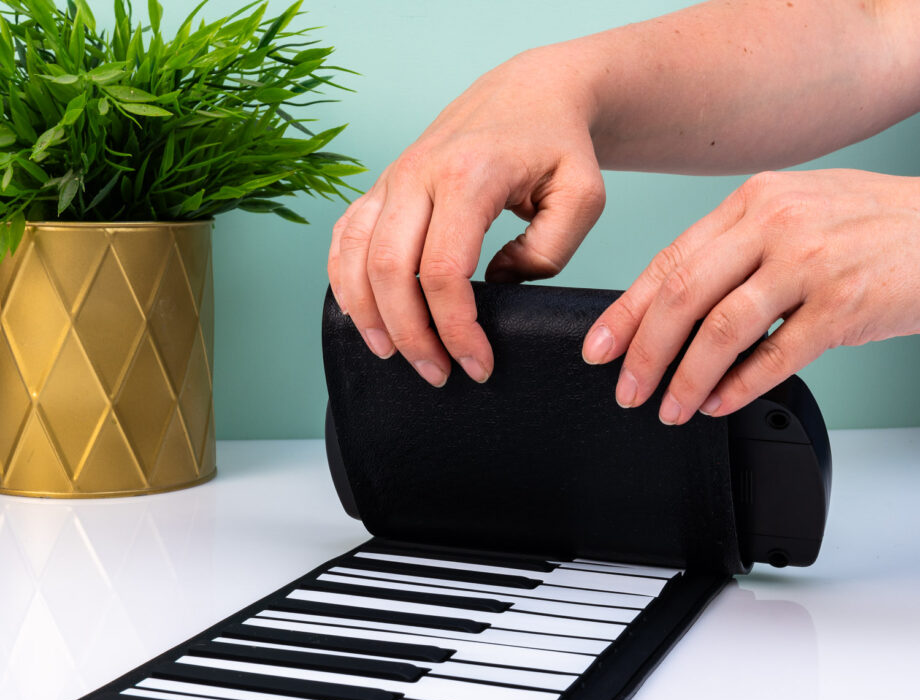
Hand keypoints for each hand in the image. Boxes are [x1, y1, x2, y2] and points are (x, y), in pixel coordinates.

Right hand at [327, 46, 605, 385]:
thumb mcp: (582, 197)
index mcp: (470, 175)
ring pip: (355, 255)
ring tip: (391, 356)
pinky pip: (344, 236)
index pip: (446, 271)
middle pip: (390, 270)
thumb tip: (495, 286)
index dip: (457, 330)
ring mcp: (394, 176)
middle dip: (410, 335)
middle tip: (436, 374)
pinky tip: (361, 314)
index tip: (478, 366)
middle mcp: (419, 173)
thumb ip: (548, 252)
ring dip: (366, 315)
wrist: (531, 91)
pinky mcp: (383, 184)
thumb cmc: (559, 145)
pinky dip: (343, 280)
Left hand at [582, 169, 919, 422]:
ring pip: (722, 329)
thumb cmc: (870, 227)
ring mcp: (810, 262)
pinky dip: (739, 386)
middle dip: (644, 351)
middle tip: (627, 390)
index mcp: (752, 201)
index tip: (598, 347)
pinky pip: (776, 355)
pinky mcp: (844, 303)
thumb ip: (736, 252)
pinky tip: (718, 403)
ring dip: (687, 378)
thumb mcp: (795, 215)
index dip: (625, 311)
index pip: (668, 261)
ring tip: (669, 408)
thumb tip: (674, 310)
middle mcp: (775, 224)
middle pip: (683, 296)